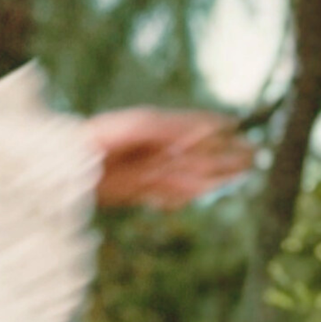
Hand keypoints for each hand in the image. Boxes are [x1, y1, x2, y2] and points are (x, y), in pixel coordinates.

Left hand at [85, 108, 252, 208]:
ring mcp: (147, 171)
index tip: (238, 126)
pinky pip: (167, 194)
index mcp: (155, 130)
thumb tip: (204, 129)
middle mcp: (154, 150)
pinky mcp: (137, 190)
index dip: (215, 128)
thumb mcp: (140, 126)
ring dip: (212, 176)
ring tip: (238, 175)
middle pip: (196, 154)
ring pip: (187, 175)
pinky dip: (182, 195)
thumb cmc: (103, 136)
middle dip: (223, 155)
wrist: (68, 164)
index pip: (192, 129)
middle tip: (252, 155)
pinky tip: (200, 193)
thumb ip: (172, 128)